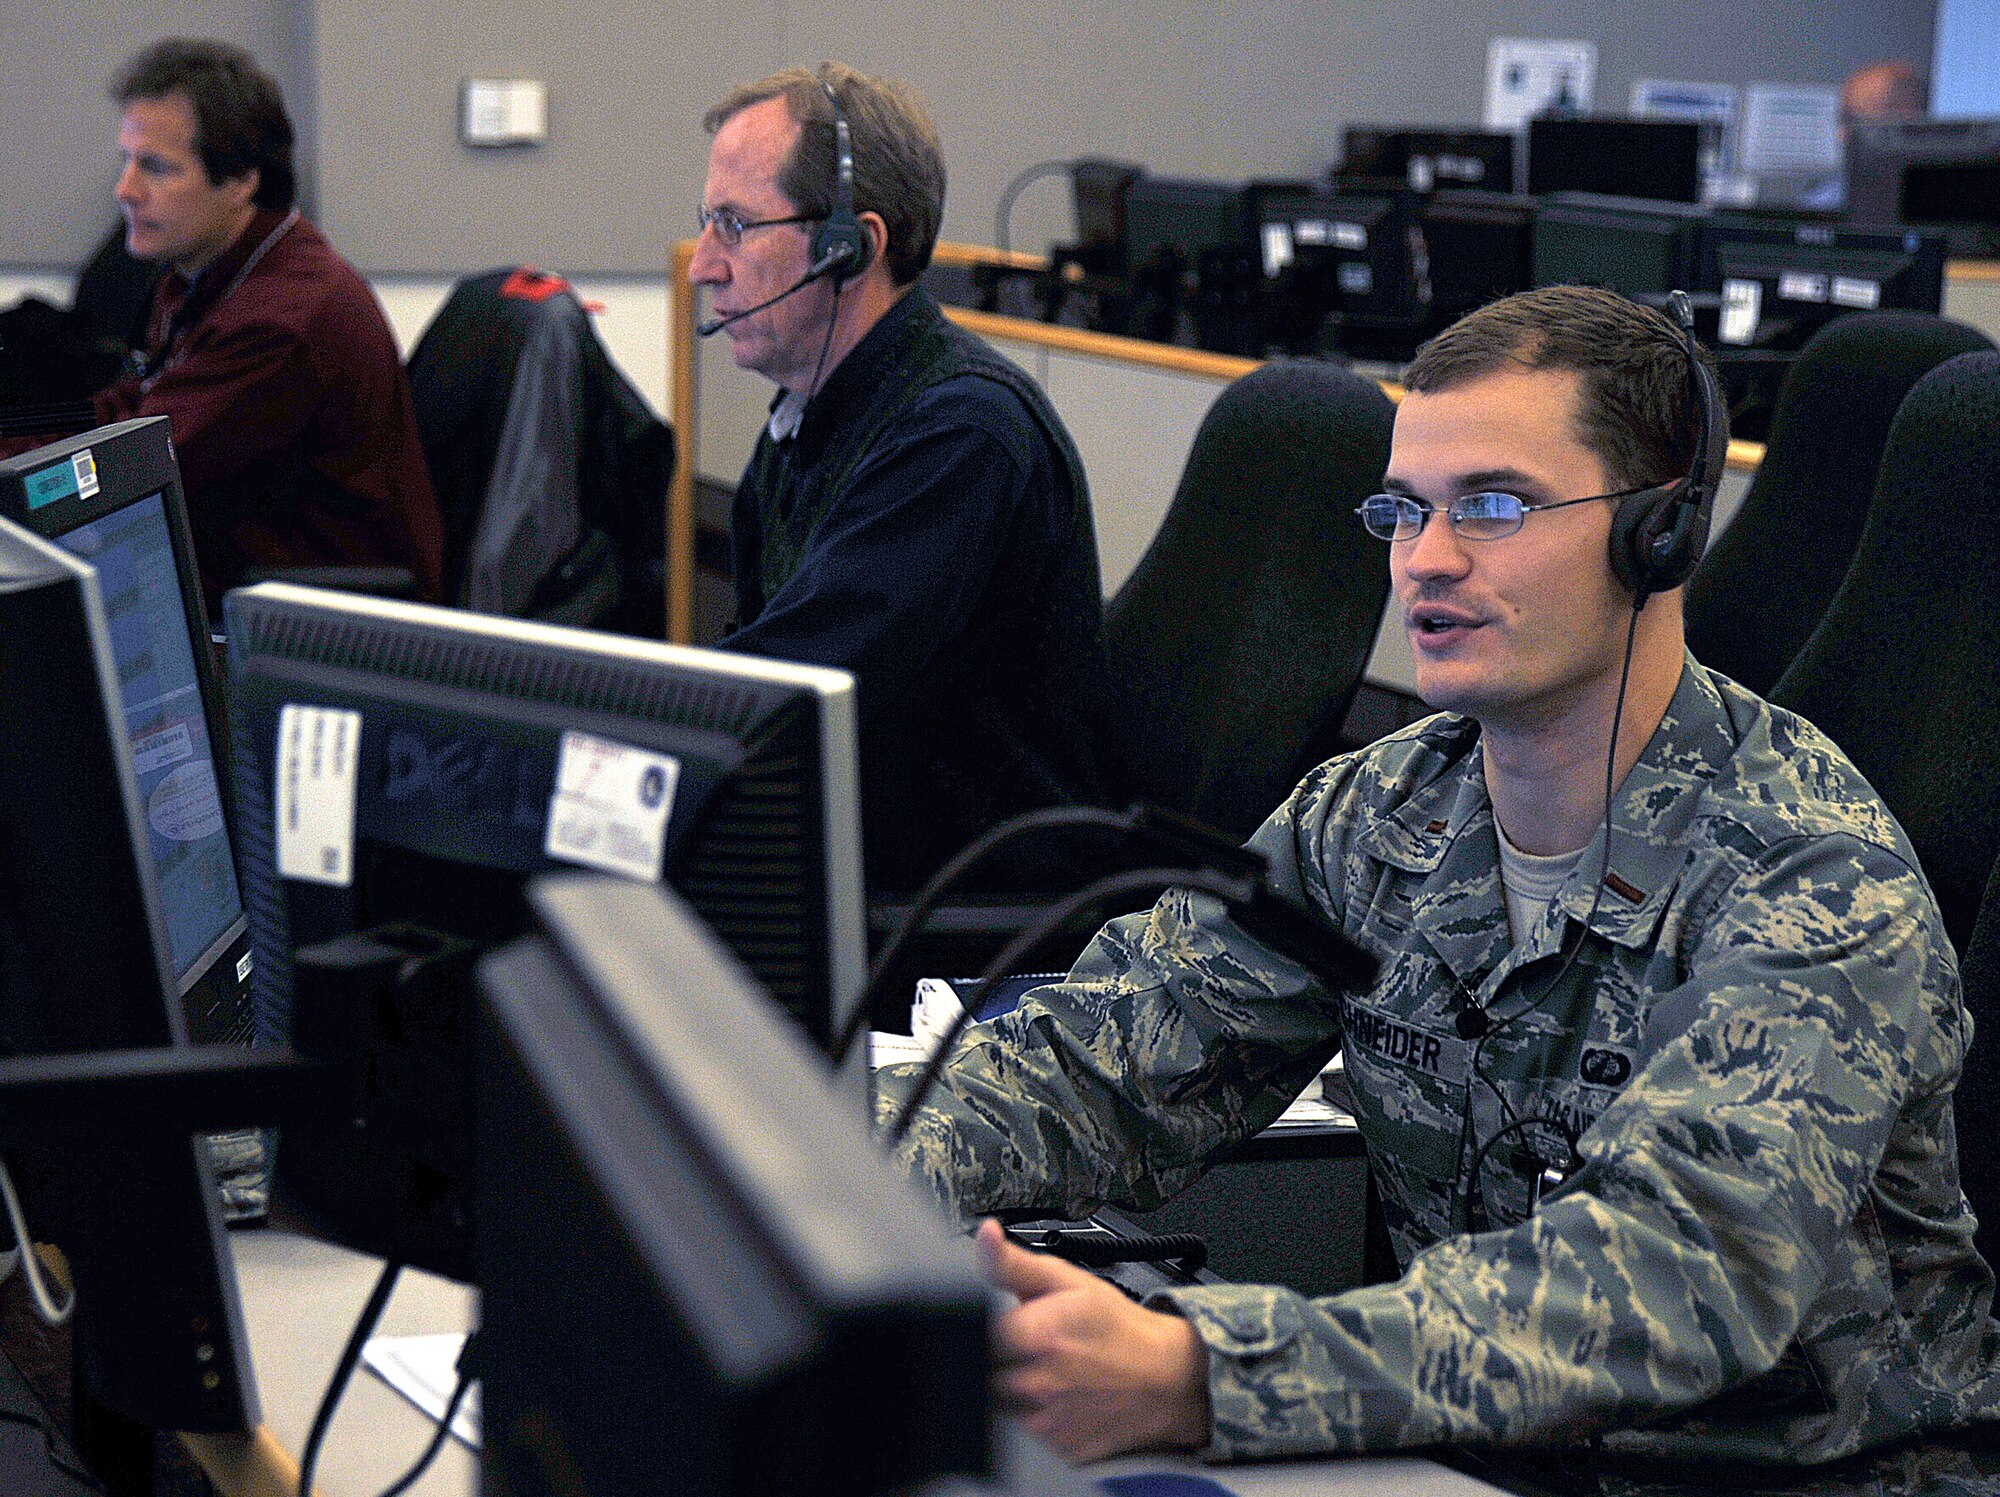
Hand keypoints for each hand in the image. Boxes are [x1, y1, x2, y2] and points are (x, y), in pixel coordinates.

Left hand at [976, 1218, 1211, 1461]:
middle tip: (1020, 1349)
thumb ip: (1013, 1263)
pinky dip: (1029, 1418)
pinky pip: (1022, 1436)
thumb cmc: (1118, 1328)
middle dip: (994, 1360)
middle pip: (980, 1373)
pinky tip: (1051, 1400)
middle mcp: (1039, 1384)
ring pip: (998, 1407)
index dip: (975, 1328)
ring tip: (1038, 1373)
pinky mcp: (1056, 1450)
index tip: (989, 1324)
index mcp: (1037, 1335)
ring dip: (1008, 1391)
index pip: (969, 1335)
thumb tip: (984, 1235)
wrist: (1166, 1377)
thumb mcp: (1068, 1281)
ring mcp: (1047, 1424)